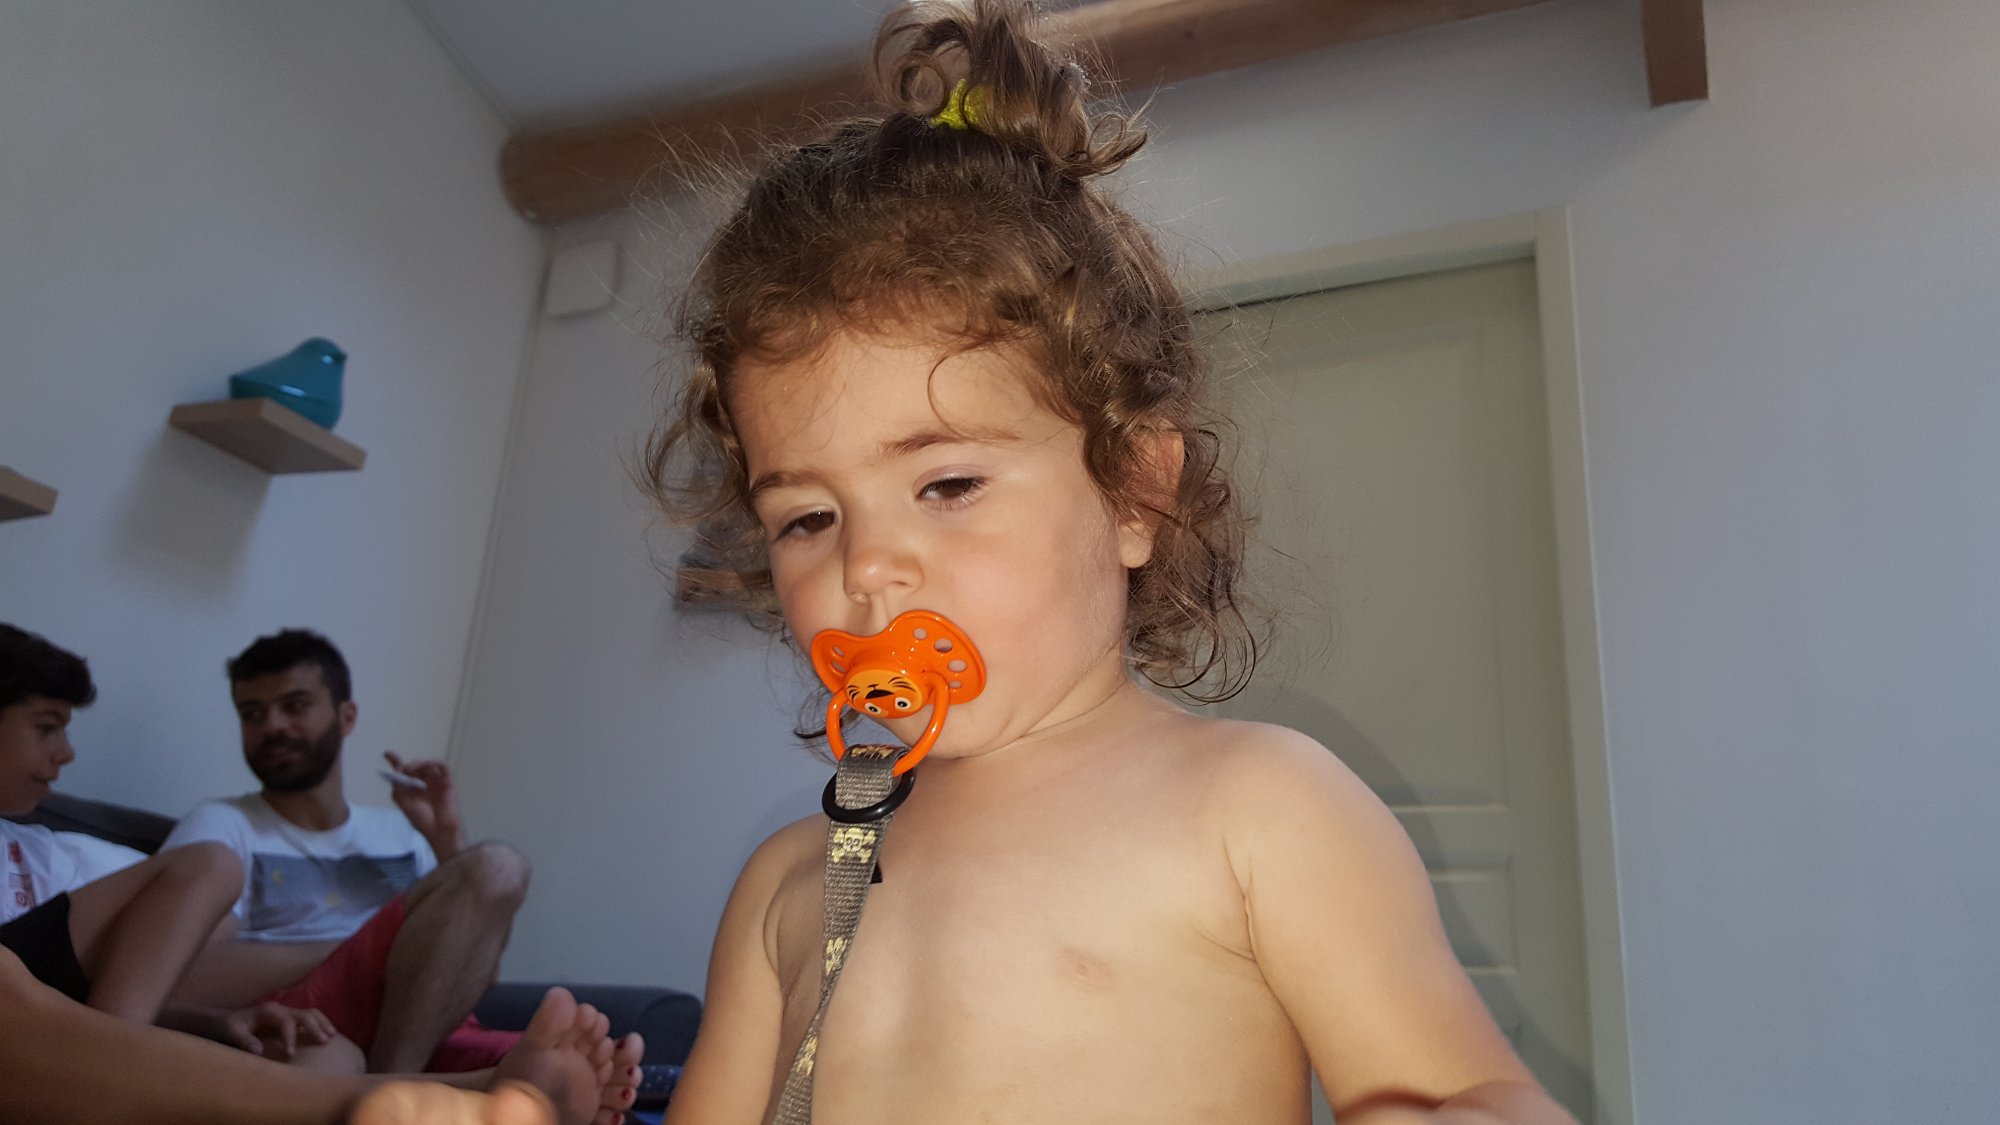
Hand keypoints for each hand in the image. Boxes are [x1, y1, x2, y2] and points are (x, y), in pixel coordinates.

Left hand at [220, 1001, 335, 1060]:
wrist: (227, 1020)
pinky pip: (309, 1017)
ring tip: (331, 1036)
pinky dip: (320, 1023)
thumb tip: (260, 1051)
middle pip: (305, 1014)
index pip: (286, 1021)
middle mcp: (281, 1008)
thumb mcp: (232, 1033)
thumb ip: (245, 1040)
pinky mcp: (289, 1018)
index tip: (291, 1053)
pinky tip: (327, 1033)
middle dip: (315, 1028)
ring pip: (311, 1013)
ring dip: (322, 1023)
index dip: (291, 1036)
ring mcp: (287, 1012)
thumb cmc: (230, 1026)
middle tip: (324, 1042)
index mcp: (269, 1011)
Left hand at [385, 750, 463, 856]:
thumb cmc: (422, 820)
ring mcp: (435, 782)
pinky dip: (434, 763)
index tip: (387, 753)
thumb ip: (398, 787)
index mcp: (412, 789)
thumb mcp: (404, 804)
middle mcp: (423, 784)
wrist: (438, 829)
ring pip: (428, 764)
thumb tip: (396, 772)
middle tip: (404, 770)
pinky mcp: (447, 781)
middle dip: (408, 766)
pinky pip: (442, 766)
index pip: (403, 772)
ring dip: (419, 764)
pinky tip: (428, 767)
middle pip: (415, 766)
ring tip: (413, 771)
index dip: (395, 761)